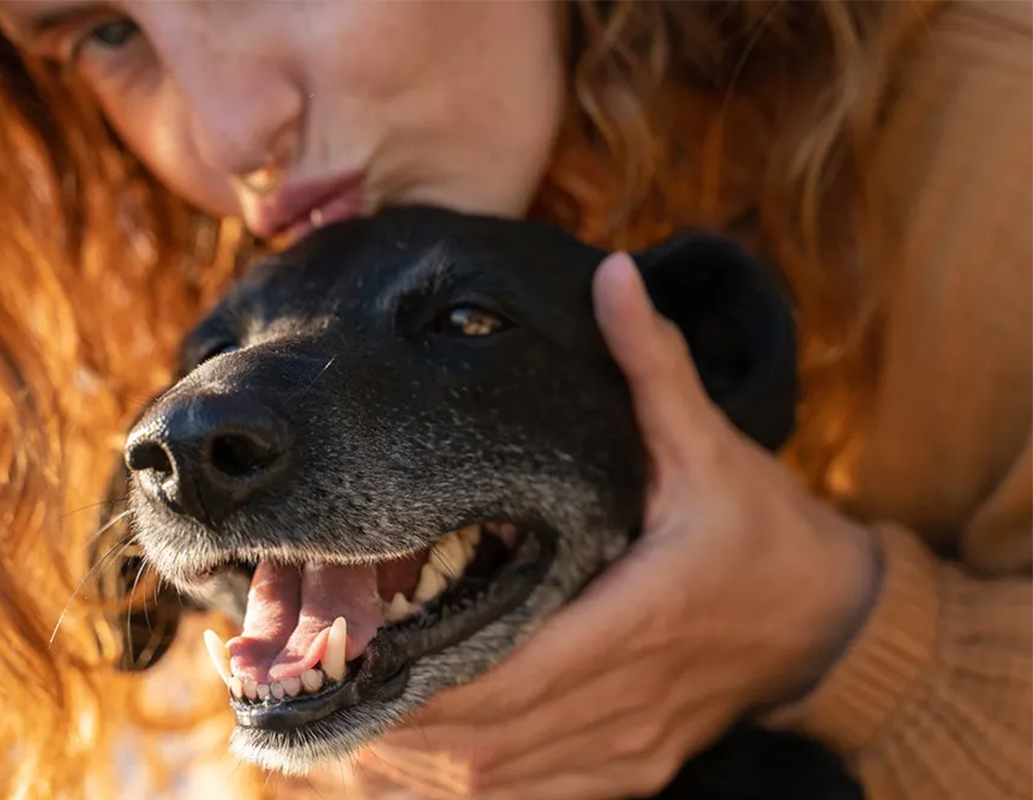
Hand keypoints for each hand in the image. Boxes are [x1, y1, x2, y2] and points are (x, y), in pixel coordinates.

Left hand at [357, 252, 880, 799]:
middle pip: (490, 740)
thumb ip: (654, 368)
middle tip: (310, 680)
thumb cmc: (762, 529)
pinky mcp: (633, 767)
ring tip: (334, 719)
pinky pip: (532, 798)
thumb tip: (613, 275)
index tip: (348, 653)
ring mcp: (633, 746)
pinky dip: (462, 783)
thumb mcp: (712, 445)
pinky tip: (405, 759)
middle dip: (392, 722)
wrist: (832, 623)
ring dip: (413, 762)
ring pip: (500, 781)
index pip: (518, 669)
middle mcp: (633, 696)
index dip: (425, 678)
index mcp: (645, 614)